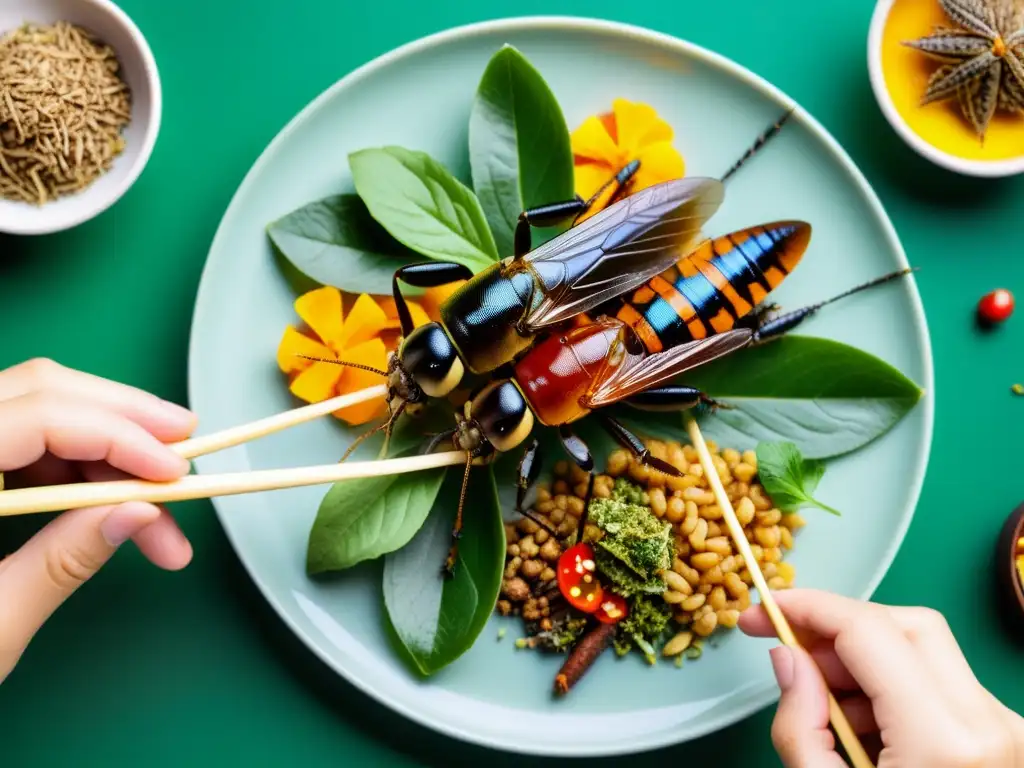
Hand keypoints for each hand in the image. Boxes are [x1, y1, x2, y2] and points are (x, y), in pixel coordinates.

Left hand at [0, 359, 195, 682]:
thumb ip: (62, 562)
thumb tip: (140, 514)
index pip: (39, 417)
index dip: (119, 436)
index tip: (176, 473)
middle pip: (41, 389)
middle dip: (125, 419)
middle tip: (186, 453)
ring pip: (39, 407)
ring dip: (110, 449)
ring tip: (159, 506)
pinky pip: (23, 438)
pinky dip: (78, 465)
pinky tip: (112, 504)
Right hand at [740, 589, 1023, 766]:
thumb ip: (800, 724)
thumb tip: (787, 658)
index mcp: (945, 742)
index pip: (868, 631)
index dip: (806, 609)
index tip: (761, 612)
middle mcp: (990, 725)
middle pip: (907, 625)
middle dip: (838, 628)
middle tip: (788, 650)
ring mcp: (1006, 730)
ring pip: (925, 651)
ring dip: (864, 662)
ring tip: (825, 712)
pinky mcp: (1004, 738)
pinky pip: (940, 685)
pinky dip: (891, 690)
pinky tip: (863, 731)